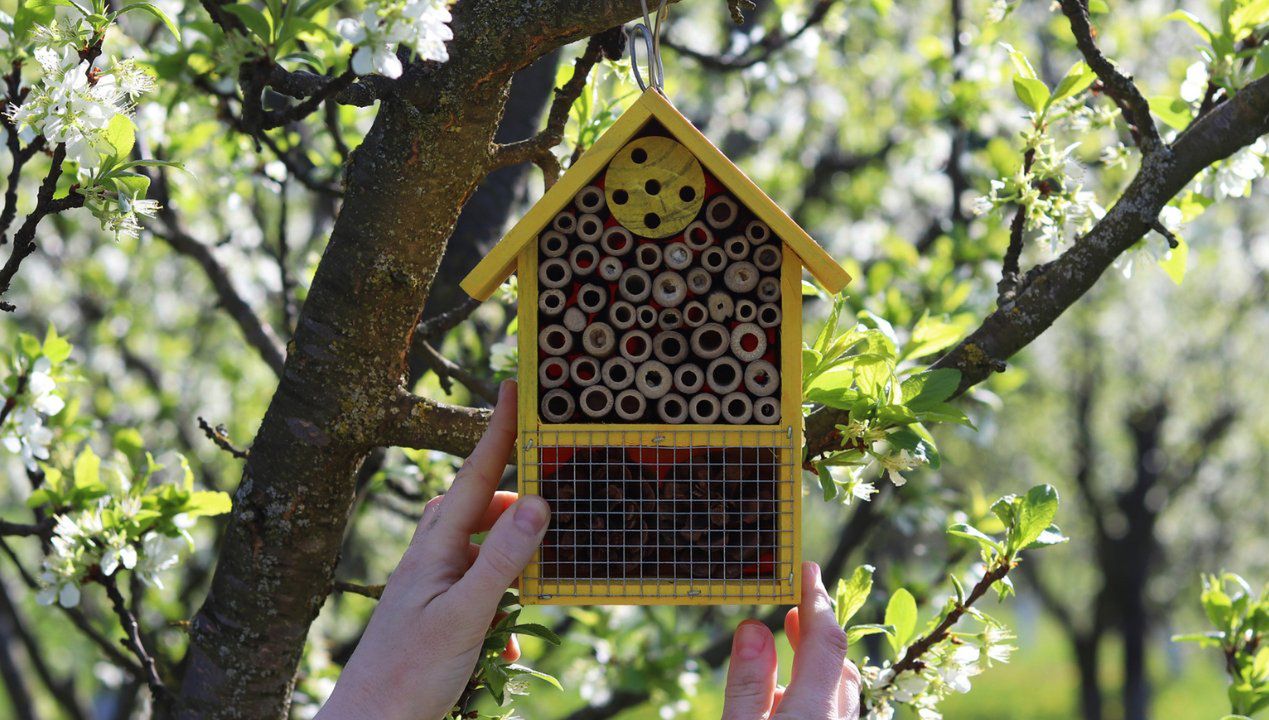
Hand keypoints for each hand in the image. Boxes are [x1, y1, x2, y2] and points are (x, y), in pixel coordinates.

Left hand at [317, 380, 548, 719]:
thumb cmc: (406, 672)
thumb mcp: (465, 614)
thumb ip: (503, 559)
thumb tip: (539, 502)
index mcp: (436, 545)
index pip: (477, 474)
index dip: (498, 430)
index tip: (512, 388)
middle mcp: (433, 556)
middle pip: (484, 509)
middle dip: (516, 513)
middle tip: (550, 515)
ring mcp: (434, 584)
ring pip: (485, 554)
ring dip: (511, 575)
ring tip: (520, 604)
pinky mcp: (438, 612)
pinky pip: (481, 594)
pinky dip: (500, 614)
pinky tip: (501, 649)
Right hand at [722, 562, 860, 718]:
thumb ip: (748, 684)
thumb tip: (753, 628)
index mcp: (814, 714)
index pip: (826, 642)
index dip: (817, 601)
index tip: (806, 570)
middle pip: (842, 666)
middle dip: (819, 632)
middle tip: (793, 607)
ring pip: (842, 693)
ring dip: (819, 666)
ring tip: (787, 647)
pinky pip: (836, 713)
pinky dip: (818, 696)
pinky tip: (784, 702)